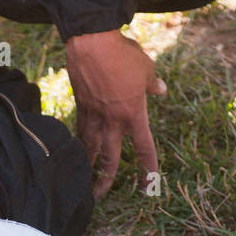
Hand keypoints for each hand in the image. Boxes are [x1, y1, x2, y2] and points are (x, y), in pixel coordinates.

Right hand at [66, 30, 165, 197]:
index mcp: (134, 114)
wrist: (92, 42)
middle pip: (110, 158)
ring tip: (83, 178)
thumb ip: (152, 83)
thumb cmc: (122, 53)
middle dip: (106, 179)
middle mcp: (113, 120)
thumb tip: (160, 90)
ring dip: (87, 164)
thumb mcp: (145, 68)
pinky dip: (78, 140)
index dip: (148, 169)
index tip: (149, 185)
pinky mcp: (80, 105)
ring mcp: (94, 115)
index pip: (144, 149)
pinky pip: (80, 129)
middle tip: (101, 194)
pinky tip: (75, 147)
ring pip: (90, 147)